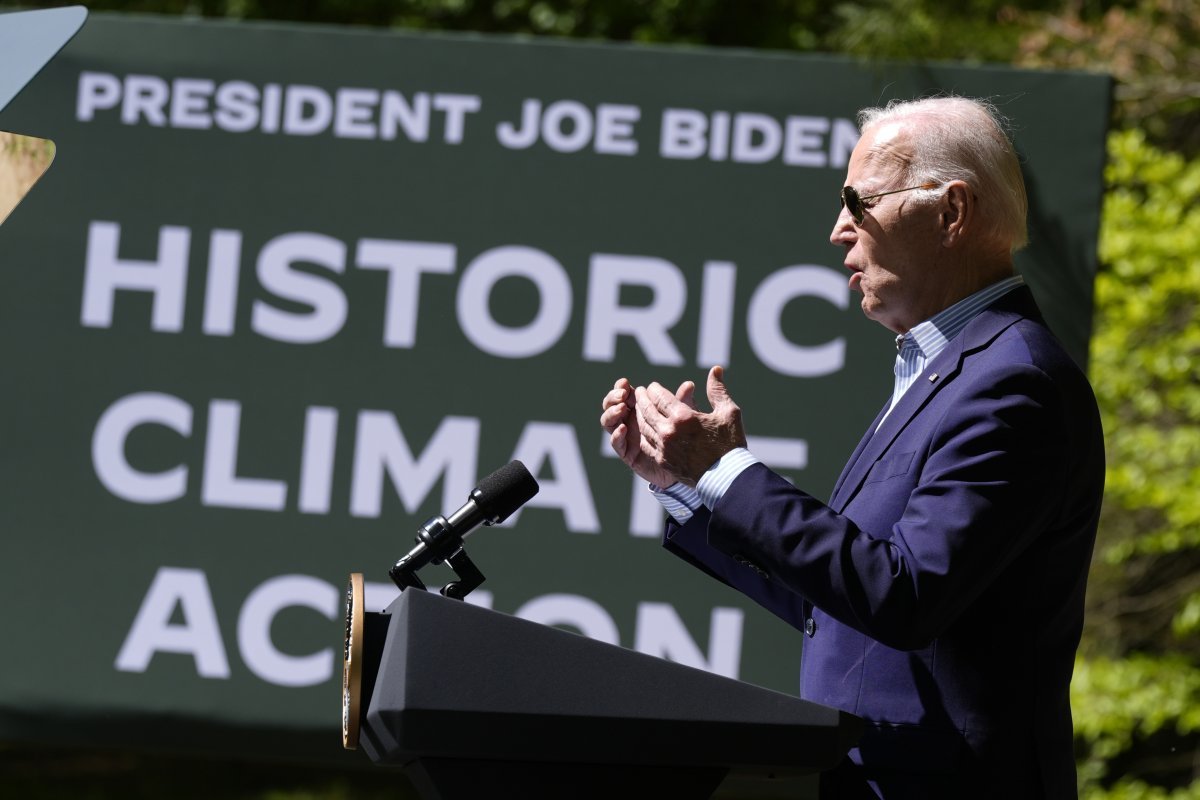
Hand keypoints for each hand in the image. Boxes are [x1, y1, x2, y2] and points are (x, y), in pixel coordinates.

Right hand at [601, 376, 695, 487]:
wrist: (682, 465)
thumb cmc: (682, 436)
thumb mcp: (683, 417)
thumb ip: (682, 402)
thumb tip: (689, 384)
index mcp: (638, 407)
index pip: (623, 393)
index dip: (620, 387)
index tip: (625, 383)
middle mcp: (628, 420)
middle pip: (610, 405)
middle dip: (613, 397)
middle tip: (623, 395)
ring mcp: (625, 436)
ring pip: (608, 422)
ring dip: (611, 413)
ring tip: (622, 409)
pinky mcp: (626, 452)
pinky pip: (615, 443)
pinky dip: (616, 434)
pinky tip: (623, 428)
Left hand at [633, 366, 746, 485]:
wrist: (727, 478)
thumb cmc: (730, 444)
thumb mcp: (728, 412)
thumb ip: (717, 390)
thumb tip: (716, 369)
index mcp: (683, 417)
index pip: (659, 397)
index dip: (654, 390)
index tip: (652, 386)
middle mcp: (668, 431)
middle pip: (647, 410)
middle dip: (641, 399)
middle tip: (638, 392)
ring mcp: (663, 448)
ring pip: (644, 426)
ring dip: (640, 415)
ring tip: (640, 408)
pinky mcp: (663, 461)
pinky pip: (646, 444)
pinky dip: (643, 433)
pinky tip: (645, 429)